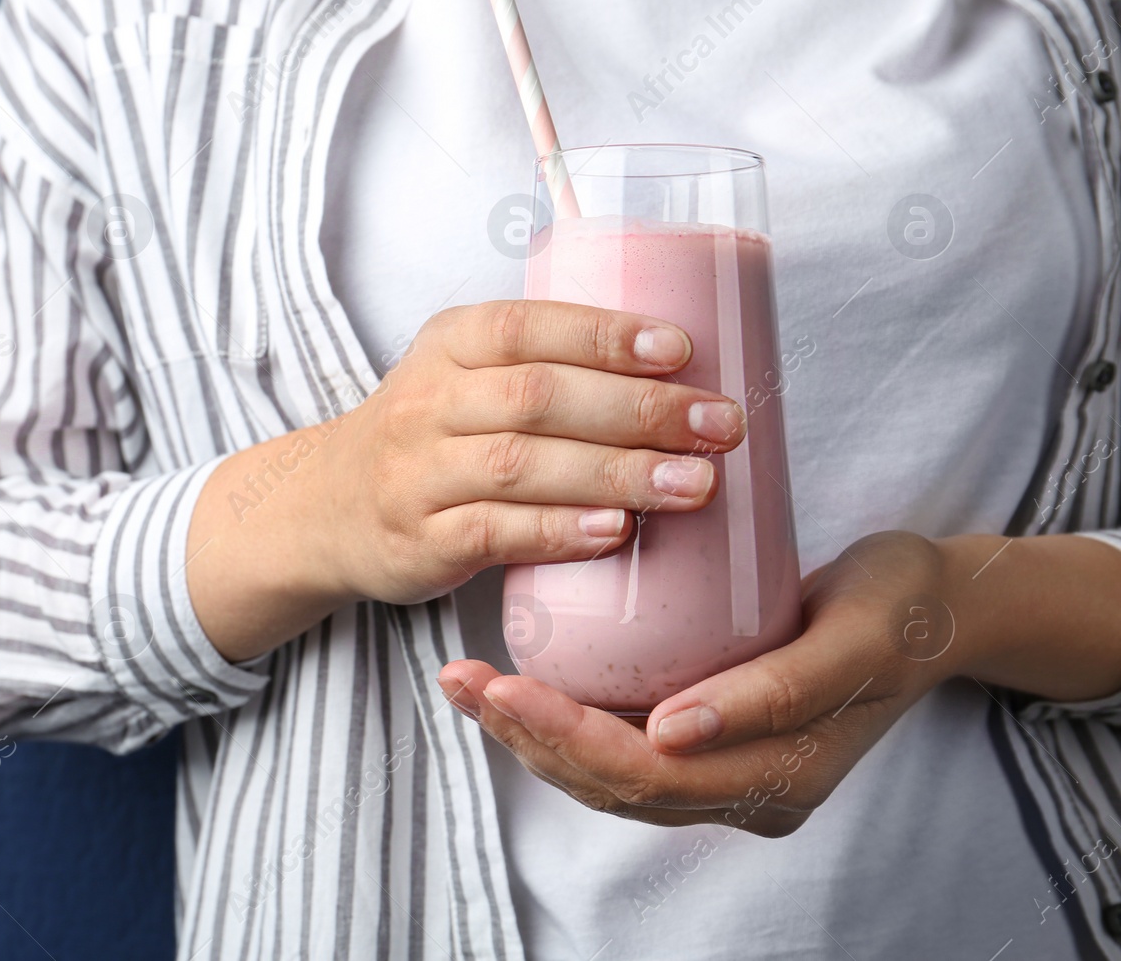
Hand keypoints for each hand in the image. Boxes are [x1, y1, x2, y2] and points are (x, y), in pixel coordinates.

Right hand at [314, 299, 744, 605]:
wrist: (327, 507)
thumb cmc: (431, 434)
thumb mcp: (464, 374)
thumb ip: (547, 365)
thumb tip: (684, 375)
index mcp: (449, 344)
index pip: (526, 326)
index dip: (603, 335)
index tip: (680, 350)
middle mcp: (428, 402)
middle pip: (538, 397)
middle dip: (639, 411)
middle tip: (719, 426)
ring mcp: (419, 474)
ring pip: (523, 465)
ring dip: (617, 474)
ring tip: (694, 484)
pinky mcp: (422, 541)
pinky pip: (495, 532)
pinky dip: (560, 531)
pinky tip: (616, 531)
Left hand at [438, 530, 956, 835]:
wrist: (938, 607)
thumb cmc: (899, 608)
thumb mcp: (853, 638)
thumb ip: (773, 693)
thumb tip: (669, 734)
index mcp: (778, 782)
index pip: (645, 777)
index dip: (565, 737)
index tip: (502, 686)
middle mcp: (742, 791)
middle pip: (610, 783)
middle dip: (525, 735)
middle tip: (460, 678)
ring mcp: (724, 770)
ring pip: (604, 772)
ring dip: (529, 731)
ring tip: (464, 681)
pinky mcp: (709, 738)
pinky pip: (619, 742)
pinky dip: (560, 717)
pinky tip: (511, 680)